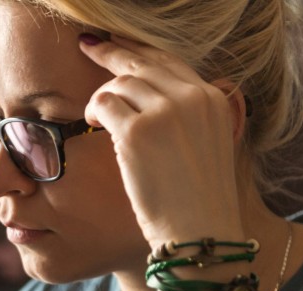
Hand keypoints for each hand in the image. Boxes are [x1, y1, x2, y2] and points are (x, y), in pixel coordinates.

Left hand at [78, 34, 246, 245]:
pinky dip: (93, 111)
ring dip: (102, 97)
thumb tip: (146, 101)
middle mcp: (192, 99)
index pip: (169, 61)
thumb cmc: (196, 200)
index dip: (138, 52)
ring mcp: (164, 113)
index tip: (116, 46)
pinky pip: (103, 104)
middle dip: (111, 53)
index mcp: (213, 100)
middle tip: (89, 47)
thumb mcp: (205, 146)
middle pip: (142, 63)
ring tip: (96, 117)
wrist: (200, 232)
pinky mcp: (136, 133)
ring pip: (119, 82)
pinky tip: (92, 124)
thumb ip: (185, 118)